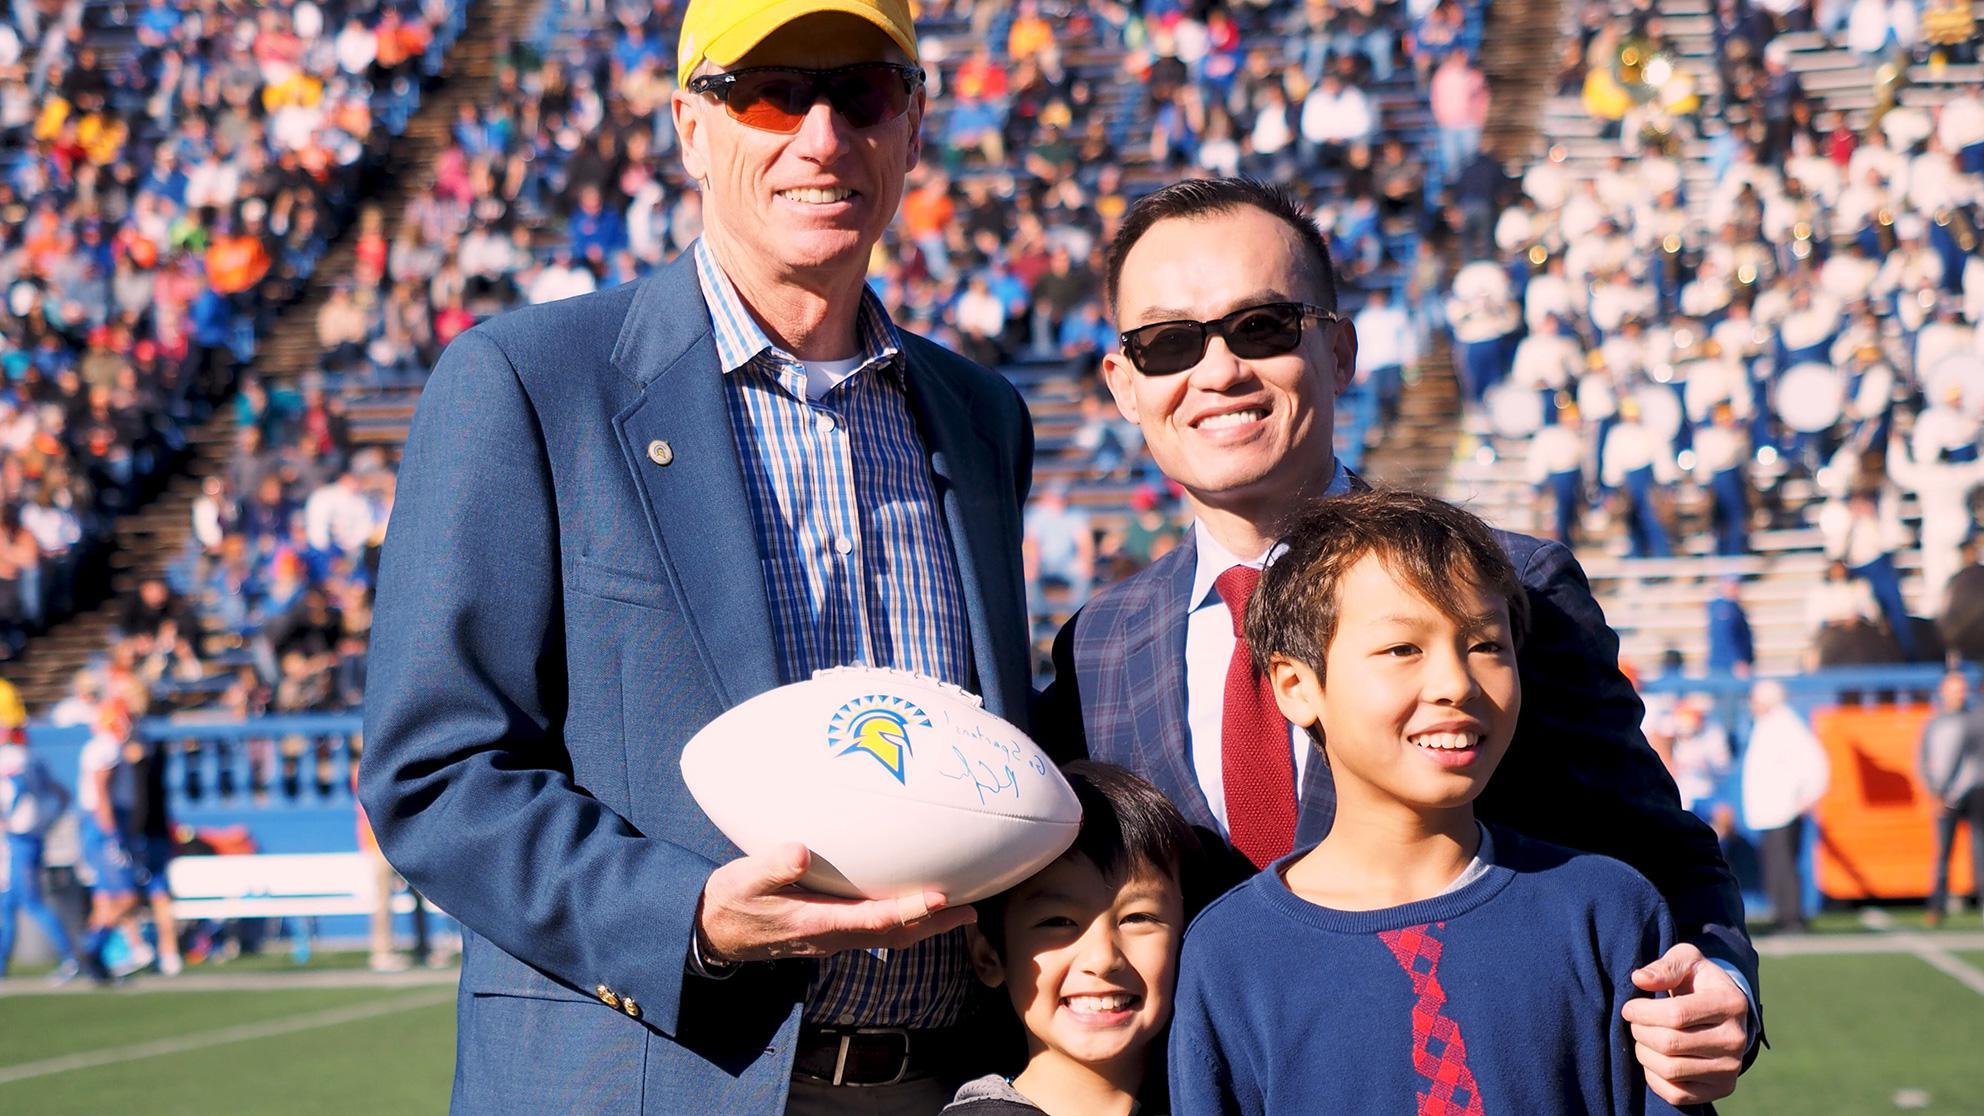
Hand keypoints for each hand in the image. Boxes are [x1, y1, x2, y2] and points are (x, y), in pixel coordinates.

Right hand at [698, 843, 975, 963]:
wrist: (712, 933)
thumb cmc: (728, 902)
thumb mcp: (741, 880)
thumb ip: (770, 866)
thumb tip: (801, 852)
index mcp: (814, 924)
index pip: (872, 921)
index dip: (908, 911)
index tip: (940, 897)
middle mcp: (831, 937)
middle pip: (893, 935)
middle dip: (933, 924)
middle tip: (971, 910)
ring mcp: (832, 938)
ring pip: (887, 936)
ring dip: (923, 924)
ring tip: (956, 909)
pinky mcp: (829, 931)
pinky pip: (874, 929)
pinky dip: (901, 918)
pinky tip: (912, 903)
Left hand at [1623, 943, 1749, 1104]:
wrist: (1724, 1012)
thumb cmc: (1698, 982)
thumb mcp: (1687, 961)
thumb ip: (1665, 966)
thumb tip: (1640, 979)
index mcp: (1730, 1003)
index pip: (1675, 1015)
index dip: (1642, 1011)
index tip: (1629, 1007)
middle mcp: (1737, 1039)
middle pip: (1669, 1044)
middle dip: (1640, 1031)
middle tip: (1634, 1023)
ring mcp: (1731, 1068)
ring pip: (1670, 1070)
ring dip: (1644, 1053)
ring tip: (1643, 1038)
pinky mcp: (1722, 1089)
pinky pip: (1676, 1093)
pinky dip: (1654, 1077)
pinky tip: (1654, 1058)